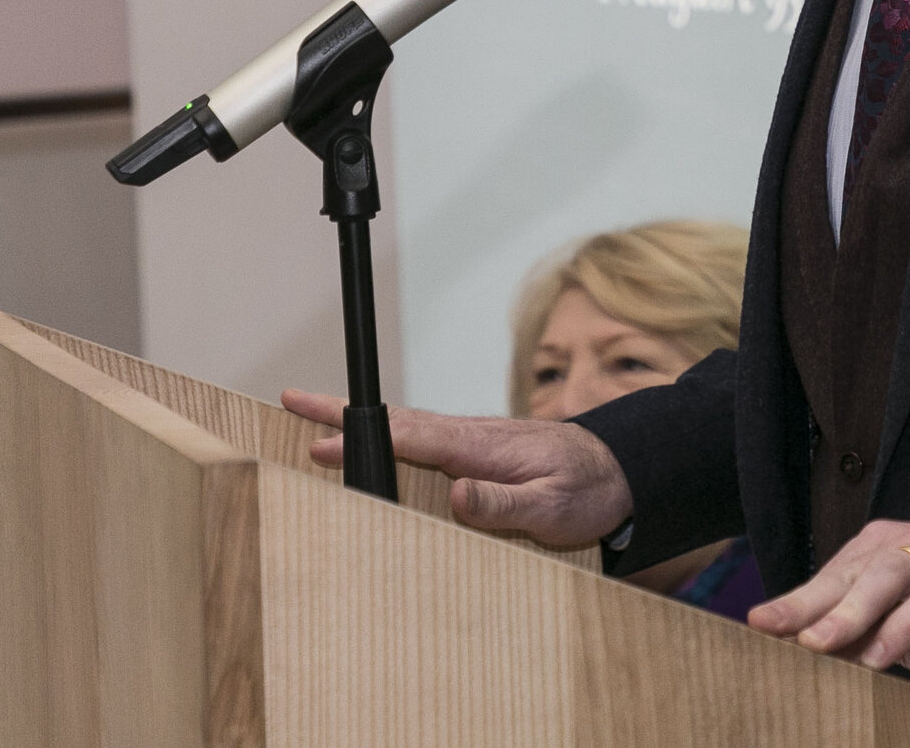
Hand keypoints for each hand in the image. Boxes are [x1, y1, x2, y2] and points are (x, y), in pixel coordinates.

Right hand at [280, 390, 632, 546]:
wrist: (620, 473)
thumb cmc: (588, 490)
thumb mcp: (551, 507)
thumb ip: (504, 503)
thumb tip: (456, 494)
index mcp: (479, 447)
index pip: (409, 436)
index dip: (360, 433)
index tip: (316, 430)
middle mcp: (469, 437)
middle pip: (395, 421)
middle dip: (341, 412)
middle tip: (289, 401)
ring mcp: (471, 442)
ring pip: (405, 428)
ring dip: (359, 424)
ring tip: (310, 423)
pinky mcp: (476, 452)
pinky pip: (422, 441)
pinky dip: (387, 436)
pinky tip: (368, 448)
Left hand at [748, 520, 909, 675]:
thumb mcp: (907, 632)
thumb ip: (864, 633)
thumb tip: (806, 648)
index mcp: (890, 550)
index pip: (835, 573)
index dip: (796, 598)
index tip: (755, 623)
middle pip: (856, 567)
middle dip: (811, 599)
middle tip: (772, 628)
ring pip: (893, 570)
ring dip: (853, 608)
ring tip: (820, 643)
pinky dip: (907, 623)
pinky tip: (883, 654)